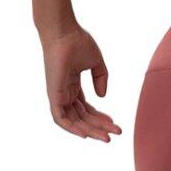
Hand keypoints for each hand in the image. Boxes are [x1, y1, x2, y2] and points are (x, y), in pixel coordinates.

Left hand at [41, 27, 121, 141]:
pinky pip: (61, 119)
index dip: (100, 118)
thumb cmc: (77, 41)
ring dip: (91, 131)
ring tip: (107, 138)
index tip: (114, 123)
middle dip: (100, 127)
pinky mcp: (54, 95)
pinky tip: (86, 136)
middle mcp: (65, 93)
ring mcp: (59, 95)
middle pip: (83, 118)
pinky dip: (72, 129)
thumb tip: (102, 97)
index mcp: (72, 86)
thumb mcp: (96, 62)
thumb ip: (101, 79)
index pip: (86, 109)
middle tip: (116, 133)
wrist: (64, 32)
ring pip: (74, 122)